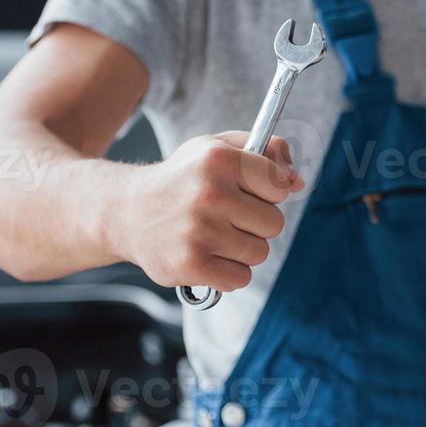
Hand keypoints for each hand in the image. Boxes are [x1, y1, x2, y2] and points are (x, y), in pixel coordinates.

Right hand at [120, 131, 303, 292]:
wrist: (127, 212)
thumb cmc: (182, 179)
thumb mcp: (218, 148)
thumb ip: (265, 153)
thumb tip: (298, 181)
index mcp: (220, 160)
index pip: (280, 186)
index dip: (268, 191)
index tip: (247, 191)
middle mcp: (210, 194)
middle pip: (274, 223)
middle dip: (255, 222)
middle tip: (226, 215)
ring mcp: (200, 231)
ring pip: (259, 252)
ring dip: (242, 248)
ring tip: (214, 234)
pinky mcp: (191, 265)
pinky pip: (240, 278)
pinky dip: (228, 272)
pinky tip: (207, 254)